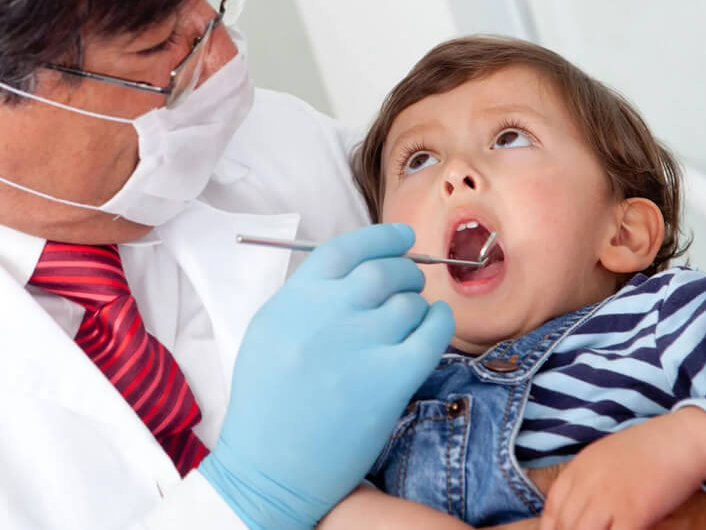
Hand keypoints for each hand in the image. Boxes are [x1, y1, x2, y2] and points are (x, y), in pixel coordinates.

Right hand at [199, 224, 454, 528]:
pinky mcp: (390, 380)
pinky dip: (440, 323)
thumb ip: (307, 299)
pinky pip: (433, 334)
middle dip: (405, 271)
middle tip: (410, 282)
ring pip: (410, 303)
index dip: (382, 238)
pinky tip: (435, 326)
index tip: (402, 238)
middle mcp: (328, 313)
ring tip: (409, 322)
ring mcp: (361, 344)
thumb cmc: (265, 404)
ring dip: (417, 305)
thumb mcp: (269, 332)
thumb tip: (356, 274)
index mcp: (294, 299)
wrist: (268, 467)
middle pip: (384, 271)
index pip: (346, 249)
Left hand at [539, 413, 705, 529]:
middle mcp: (587, 484)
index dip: (551, 526)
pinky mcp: (633, 512)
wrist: (679, 441)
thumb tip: (578, 504)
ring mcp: (608, 499)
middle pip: (565, 524)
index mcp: (579, 469)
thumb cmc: (647, 449)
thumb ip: (586, 478)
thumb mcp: (603, 456)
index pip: (552, 506)